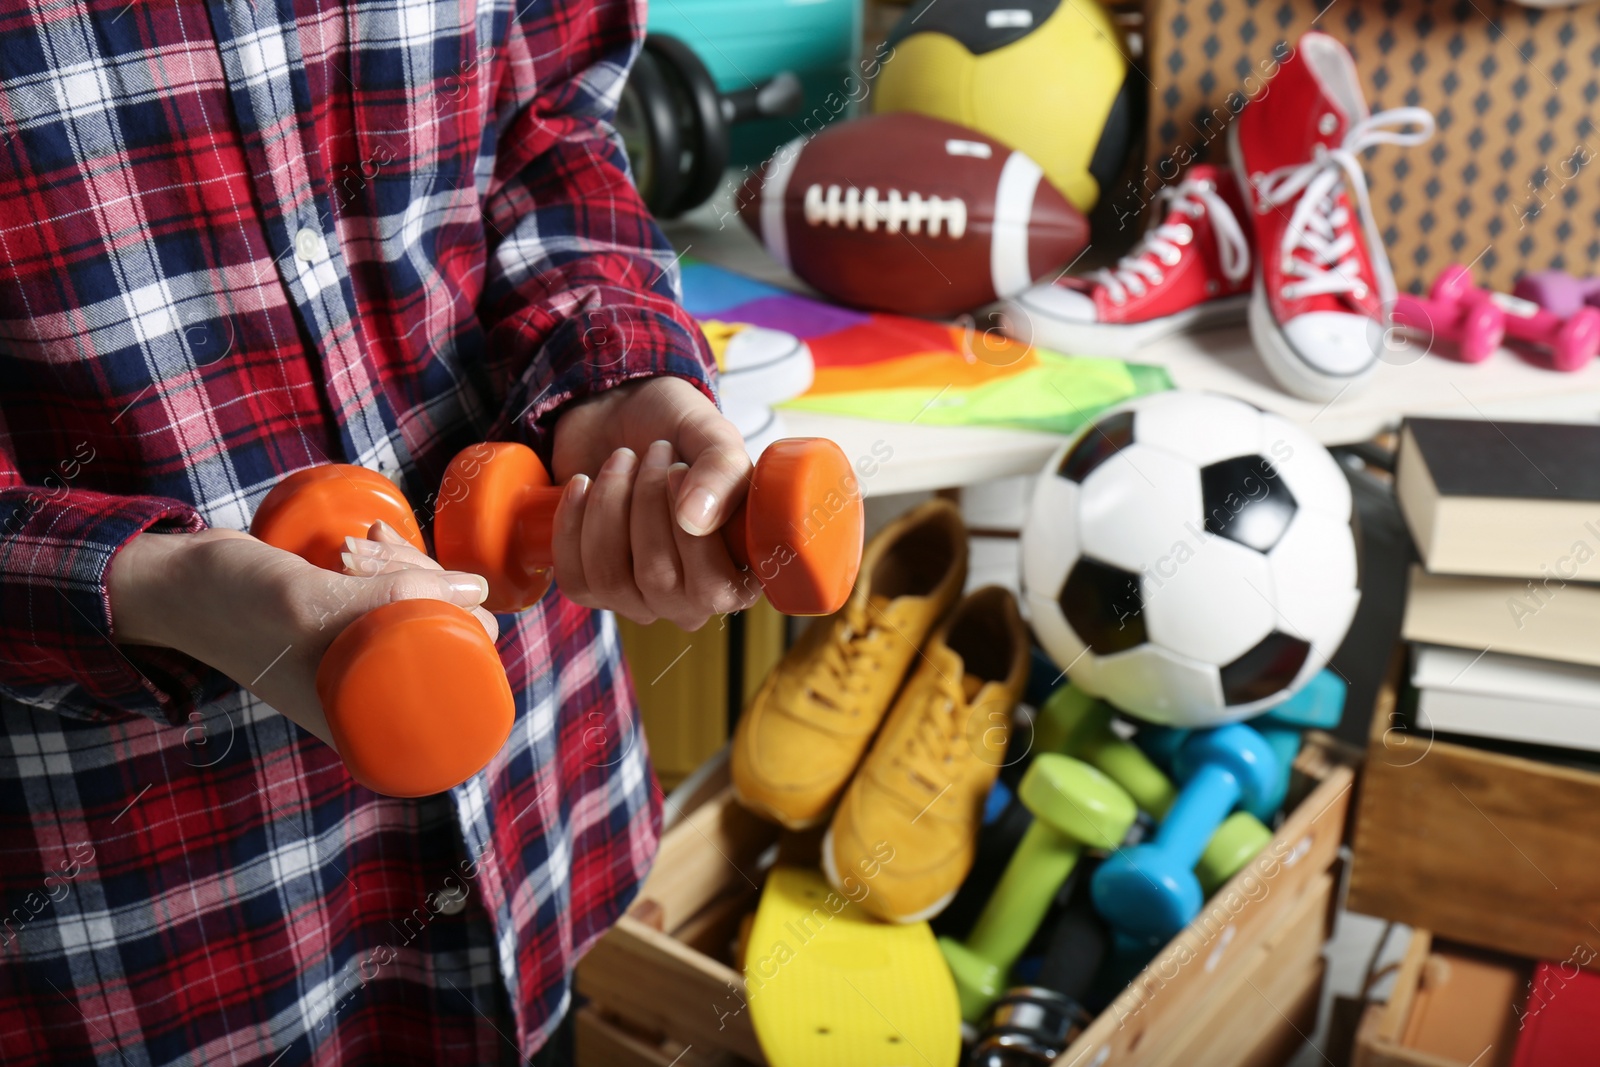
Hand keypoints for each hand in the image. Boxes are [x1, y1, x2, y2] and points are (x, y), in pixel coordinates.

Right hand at [108, 525, 496, 746]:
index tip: (408, 584)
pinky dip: (393, 556)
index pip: (463, 672)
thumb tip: (477, 593)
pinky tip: (367, 537)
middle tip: (359, 554)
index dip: (454, 619)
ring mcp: (366, 655)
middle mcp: (373, 692)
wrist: (177, 583)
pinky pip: (404, 586)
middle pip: (454, 628)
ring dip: (403, 559)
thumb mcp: (308, 602)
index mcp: (368, 719)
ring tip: (352, 546)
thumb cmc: (233, 602)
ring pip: (432, 601)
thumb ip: (389, 598)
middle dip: (421, 576)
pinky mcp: (357, 620)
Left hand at [549, 376, 759, 629]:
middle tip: (654, 450)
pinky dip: (572, 522)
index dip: (689, 532)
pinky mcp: (590, 585)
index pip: (714, 588)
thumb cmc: (677, 429)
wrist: (621, 412)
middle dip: (646, 503)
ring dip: (609, 507)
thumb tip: (694, 522)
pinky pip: (574, 577)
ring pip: (611, 578)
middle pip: (657, 578)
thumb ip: (722, 473)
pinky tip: (582, 484)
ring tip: (621, 460)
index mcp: (739, 573)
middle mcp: (690, 598)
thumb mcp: (712, 437)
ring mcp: (638, 597)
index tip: (678, 468)